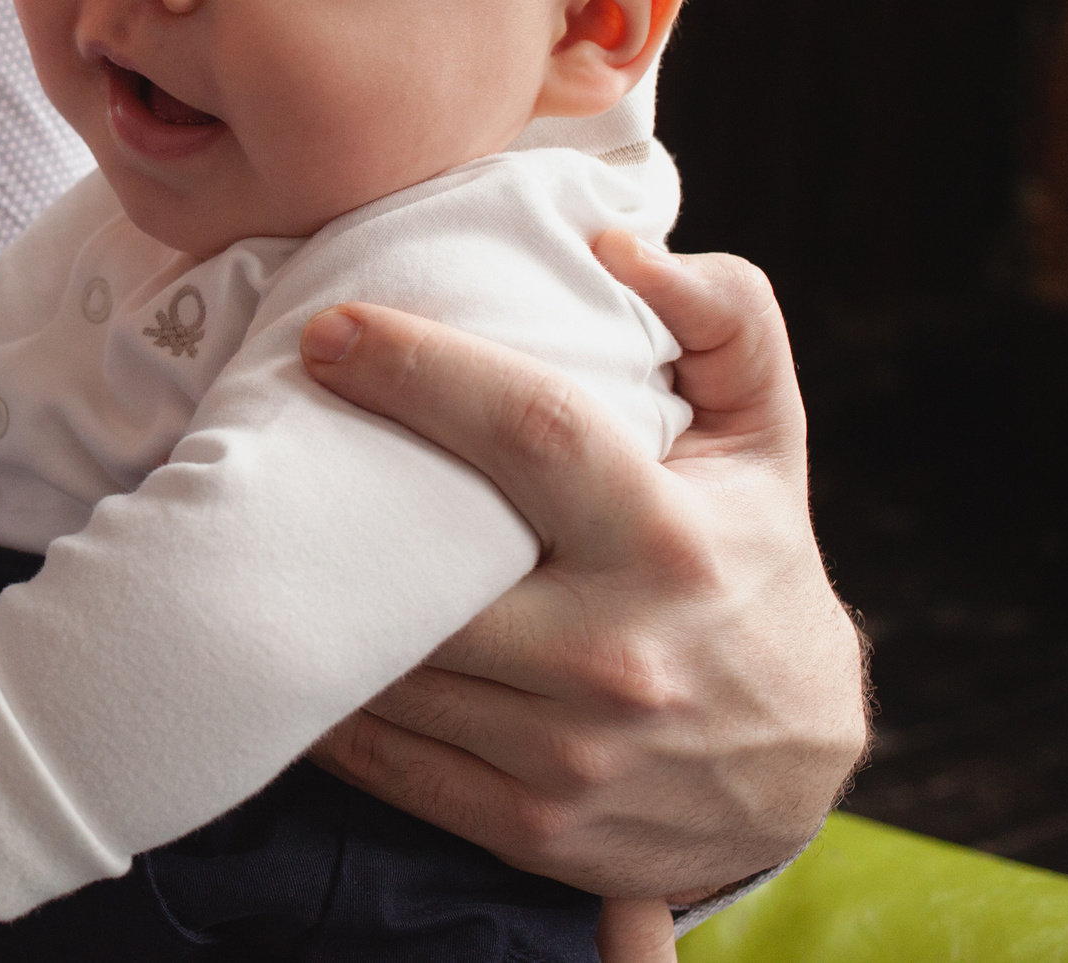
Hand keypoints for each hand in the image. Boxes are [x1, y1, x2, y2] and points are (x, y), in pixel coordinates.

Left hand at [297, 233, 867, 900]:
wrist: (804, 768)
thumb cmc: (757, 561)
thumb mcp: (764, 434)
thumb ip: (720, 315)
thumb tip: (615, 241)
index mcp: (670, 539)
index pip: (526, 428)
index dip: (415, 367)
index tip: (329, 331)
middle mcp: (620, 652)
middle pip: (425, 564)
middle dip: (329, 501)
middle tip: (263, 447)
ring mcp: (571, 752)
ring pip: (391, 664)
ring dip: (318, 601)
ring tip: (264, 537)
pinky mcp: (531, 826)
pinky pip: (386, 756)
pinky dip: (329, 699)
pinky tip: (300, 641)